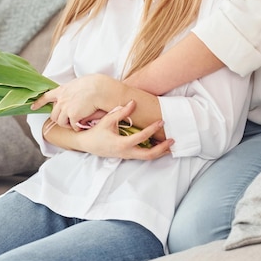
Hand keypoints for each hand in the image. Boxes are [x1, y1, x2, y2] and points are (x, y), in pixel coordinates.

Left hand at [32, 75, 104, 130]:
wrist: (100, 88)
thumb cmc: (95, 84)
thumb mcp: (79, 84)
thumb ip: (72, 91)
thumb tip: (74, 97)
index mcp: (63, 90)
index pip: (46, 96)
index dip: (39, 102)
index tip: (33, 107)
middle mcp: (61, 99)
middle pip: (54, 114)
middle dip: (60, 119)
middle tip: (69, 121)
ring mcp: (65, 107)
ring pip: (61, 122)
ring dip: (68, 124)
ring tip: (76, 123)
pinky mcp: (72, 115)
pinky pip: (72, 125)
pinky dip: (77, 127)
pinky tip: (82, 125)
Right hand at [43, 100, 173, 159]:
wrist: (87, 144)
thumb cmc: (97, 132)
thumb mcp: (108, 120)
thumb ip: (121, 112)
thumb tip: (133, 102)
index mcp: (122, 144)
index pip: (142, 137)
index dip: (153, 129)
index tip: (161, 121)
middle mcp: (126, 152)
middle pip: (149, 155)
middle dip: (162, 148)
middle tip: (173, 140)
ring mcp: (127, 156)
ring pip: (147, 157)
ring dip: (159, 152)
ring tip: (170, 145)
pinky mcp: (127, 155)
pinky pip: (142, 155)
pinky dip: (152, 151)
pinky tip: (159, 145)